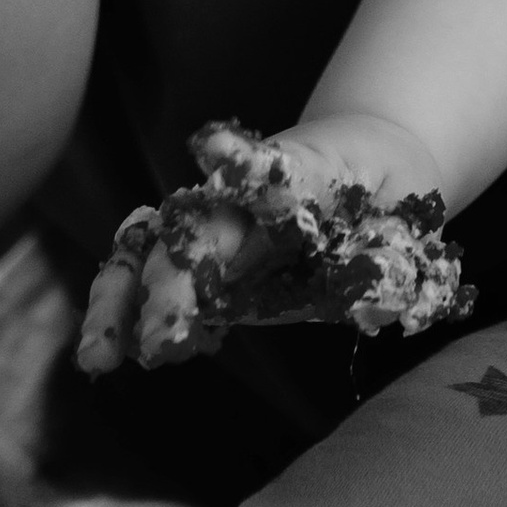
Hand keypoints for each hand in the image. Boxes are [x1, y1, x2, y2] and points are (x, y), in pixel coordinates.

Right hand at [77, 114, 461, 372]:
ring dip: (117, 300)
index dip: (241, 161)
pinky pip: (150, 285)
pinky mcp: (206, 268)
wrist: (370, 166)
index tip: (210, 147)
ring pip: (147, 249)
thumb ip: (393, 260)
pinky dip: (130, 319)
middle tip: (160, 343)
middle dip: (169, 283)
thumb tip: (379, 307)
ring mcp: (216, 230)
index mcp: (303, 175)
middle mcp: (245, 198)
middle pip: (194, 229)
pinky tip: (124, 358)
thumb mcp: (411, 222)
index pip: (270, 171)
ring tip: (95, 359)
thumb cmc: (389, 192)